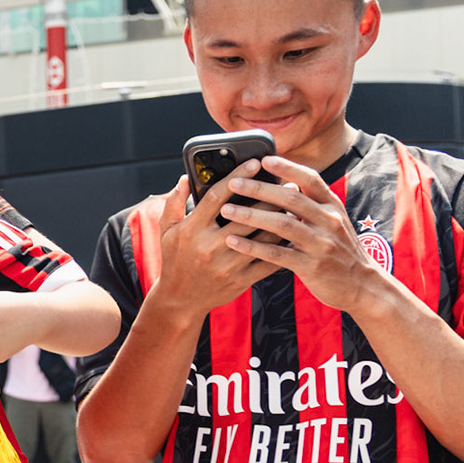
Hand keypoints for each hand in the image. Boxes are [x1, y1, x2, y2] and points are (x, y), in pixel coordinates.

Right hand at [144, 167, 278, 322]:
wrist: (180, 300)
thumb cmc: (174, 260)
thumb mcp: (167, 230)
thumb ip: (175, 202)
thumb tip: (186, 177)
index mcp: (192, 229)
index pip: (217, 197)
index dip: (237, 177)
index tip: (255, 163)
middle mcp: (210, 246)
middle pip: (249, 215)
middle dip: (272, 197)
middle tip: (289, 183)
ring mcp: (228, 265)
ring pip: (264, 238)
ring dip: (283, 221)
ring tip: (296, 207)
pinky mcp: (241, 280)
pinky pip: (269, 261)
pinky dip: (283, 247)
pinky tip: (293, 235)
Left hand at [219, 157, 387, 313]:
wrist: (361, 285)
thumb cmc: (339, 250)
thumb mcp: (332, 222)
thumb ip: (311, 205)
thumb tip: (284, 184)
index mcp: (332, 207)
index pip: (311, 179)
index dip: (288, 167)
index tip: (264, 159)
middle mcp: (328, 221)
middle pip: (291, 199)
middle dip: (260, 189)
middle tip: (234, 182)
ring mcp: (320, 244)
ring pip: (282, 224)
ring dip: (251, 215)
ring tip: (227, 210)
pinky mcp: (311, 266)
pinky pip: (276, 254)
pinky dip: (252, 247)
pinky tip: (233, 241)